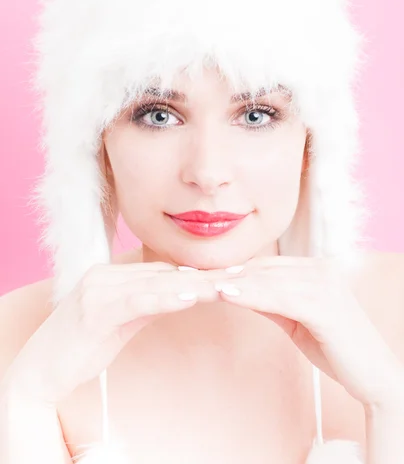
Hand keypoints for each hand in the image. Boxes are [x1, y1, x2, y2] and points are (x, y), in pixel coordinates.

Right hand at [3, 262, 222, 405]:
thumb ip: (148, 303)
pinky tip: (191, 297)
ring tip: (224, 286)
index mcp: (111, 274)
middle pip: (163, 273)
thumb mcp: (122, 321)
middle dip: (202, 277)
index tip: (226, 275)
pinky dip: (166, 298)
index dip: (195, 274)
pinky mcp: (95, 309)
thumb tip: (180, 294)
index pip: (161, 270)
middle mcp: (104, 274)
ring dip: (193, 285)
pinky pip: (138, 300)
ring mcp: (98, 289)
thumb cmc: (82, 346)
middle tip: (237, 277)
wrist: (42, 369)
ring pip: (155, 283)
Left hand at [214, 255, 403, 409]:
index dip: (232, 269)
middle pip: (262, 269)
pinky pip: (279, 296)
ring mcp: (324, 284)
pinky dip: (250, 294)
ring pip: (266, 280)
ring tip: (200, 284)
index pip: (264, 266)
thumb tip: (238, 290)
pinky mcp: (324, 304)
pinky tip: (227, 294)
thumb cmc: (335, 346)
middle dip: (225, 274)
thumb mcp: (296, 318)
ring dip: (231, 282)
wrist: (372, 374)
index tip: (201, 275)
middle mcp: (320, 269)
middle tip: (191, 277)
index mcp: (315, 269)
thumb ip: (271, 301)